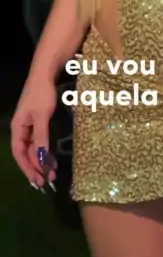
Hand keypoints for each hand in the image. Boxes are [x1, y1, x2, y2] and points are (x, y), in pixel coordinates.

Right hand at [10, 75, 57, 191]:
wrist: (45, 74)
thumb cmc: (41, 94)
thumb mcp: (42, 117)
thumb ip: (41, 138)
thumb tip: (41, 158)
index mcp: (17, 128)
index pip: (19, 153)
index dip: (27, 167)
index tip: (36, 180)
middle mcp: (21, 129)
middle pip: (26, 153)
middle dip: (35, 167)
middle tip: (45, 182)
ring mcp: (29, 125)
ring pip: (33, 148)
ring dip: (41, 160)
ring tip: (51, 173)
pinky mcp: (38, 122)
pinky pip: (39, 141)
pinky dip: (44, 150)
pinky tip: (50, 158)